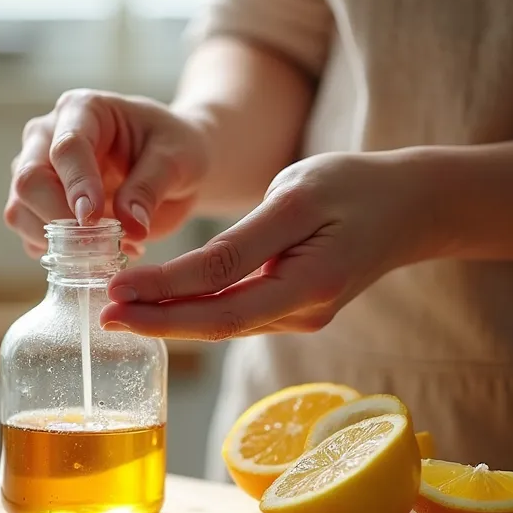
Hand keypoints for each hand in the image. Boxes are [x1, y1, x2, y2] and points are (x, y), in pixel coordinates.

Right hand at [5, 89, 209, 256]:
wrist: (173, 166)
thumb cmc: (175, 149)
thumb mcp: (176, 160)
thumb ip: (150, 188)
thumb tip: (130, 226)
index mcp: (83, 110)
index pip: (66, 148)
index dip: (77, 186)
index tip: (92, 219)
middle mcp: (48, 137)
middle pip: (29, 180)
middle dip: (57, 218)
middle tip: (99, 244)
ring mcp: (38, 172)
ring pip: (20, 211)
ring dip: (57, 242)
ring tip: (109, 249)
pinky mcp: (38, 207)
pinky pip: (31, 236)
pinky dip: (60, 254)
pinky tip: (98, 254)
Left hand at [100, 151, 441, 339]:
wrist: (408, 207)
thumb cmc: (354, 188)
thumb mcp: (296, 196)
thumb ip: (243, 239)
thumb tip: (185, 276)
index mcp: (309, 282)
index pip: (220, 299)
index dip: (164, 300)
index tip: (115, 295)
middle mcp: (304, 313)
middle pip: (217, 325)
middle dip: (156, 322)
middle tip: (104, 316)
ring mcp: (301, 318)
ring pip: (225, 325)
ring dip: (170, 319)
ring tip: (120, 310)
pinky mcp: (295, 312)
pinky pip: (238, 316)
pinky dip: (196, 311)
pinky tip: (162, 305)